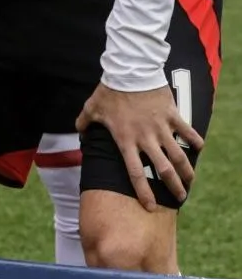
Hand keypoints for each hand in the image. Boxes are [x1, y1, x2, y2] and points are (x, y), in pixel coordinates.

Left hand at [77, 81, 200, 209]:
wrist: (129, 72)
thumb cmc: (108, 91)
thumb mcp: (92, 107)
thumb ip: (84, 122)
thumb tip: (78, 129)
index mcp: (125, 140)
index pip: (135, 173)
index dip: (143, 191)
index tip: (150, 206)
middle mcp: (145, 138)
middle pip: (163, 169)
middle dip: (173, 186)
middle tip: (180, 198)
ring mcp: (161, 127)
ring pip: (179, 155)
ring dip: (187, 170)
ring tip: (191, 181)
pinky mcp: (173, 115)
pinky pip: (187, 131)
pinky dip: (195, 139)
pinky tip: (200, 148)